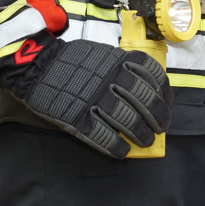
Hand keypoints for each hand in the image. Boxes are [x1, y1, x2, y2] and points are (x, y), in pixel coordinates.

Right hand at [8, 38, 171, 158]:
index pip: (152, 76)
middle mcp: (111, 80)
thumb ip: (123, 66)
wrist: (37, 66)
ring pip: (127, 120)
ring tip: (146, 141)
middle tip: (162, 127)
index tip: (167, 102)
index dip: (163, 92)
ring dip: (141, 133)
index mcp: (118, 61)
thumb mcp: (103, 54)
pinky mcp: (78, 118)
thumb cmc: (72, 60)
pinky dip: (115, 146)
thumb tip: (147, 84)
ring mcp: (95, 100)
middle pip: (144, 100)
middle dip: (157, 116)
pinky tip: (123, 151)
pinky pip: (102, 136)